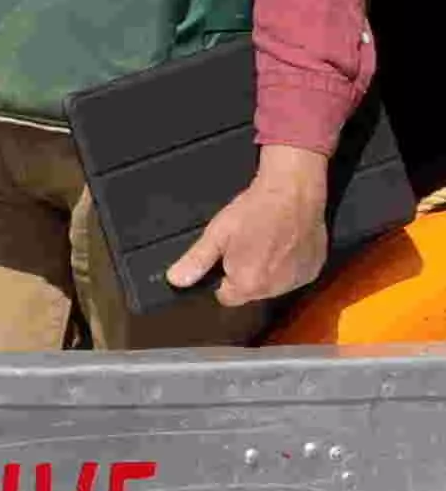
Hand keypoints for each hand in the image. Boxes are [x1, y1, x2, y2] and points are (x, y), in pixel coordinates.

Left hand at [166, 143, 335, 306]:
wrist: (293, 192)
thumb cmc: (252, 212)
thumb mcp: (216, 234)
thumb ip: (196, 261)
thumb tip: (175, 280)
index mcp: (249, 285)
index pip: (227, 298)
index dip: (222, 280)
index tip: (225, 260)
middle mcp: (275, 289)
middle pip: (251, 292)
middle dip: (245, 275)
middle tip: (246, 246)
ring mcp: (298, 281)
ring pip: (273, 285)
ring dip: (267, 272)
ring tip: (265, 244)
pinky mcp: (314, 270)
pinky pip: (294, 276)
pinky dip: (288, 266)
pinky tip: (284, 245)